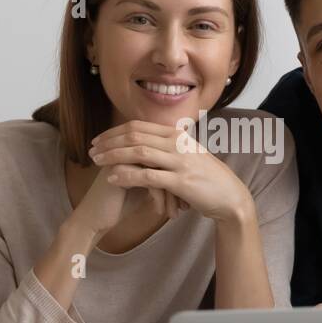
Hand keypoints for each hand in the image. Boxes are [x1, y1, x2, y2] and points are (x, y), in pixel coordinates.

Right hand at [69, 158, 177, 238]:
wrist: (94, 219)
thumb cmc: (120, 204)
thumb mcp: (143, 188)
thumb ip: (158, 177)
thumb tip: (181, 177)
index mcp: (136, 151)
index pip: (167, 159)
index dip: (179, 177)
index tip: (189, 197)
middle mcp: (130, 151)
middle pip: (166, 164)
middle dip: (179, 187)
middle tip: (187, 206)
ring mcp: (125, 159)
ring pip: (160, 172)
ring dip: (171, 195)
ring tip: (177, 212)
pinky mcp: (121, 172)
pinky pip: (151, 182)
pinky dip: (160, 199)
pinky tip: (162, 213)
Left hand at [88, 120, 251, 223]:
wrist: (230, 195)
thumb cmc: (206, 178)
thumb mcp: (187, 155)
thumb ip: (167, 148)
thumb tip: (144, 144)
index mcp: (176, 135)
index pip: (138, 127)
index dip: (114, 132)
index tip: (98, 140)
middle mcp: (177, 143)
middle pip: (134, 136)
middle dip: (108, 142)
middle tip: (91, 151)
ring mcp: (179, 161)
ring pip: (138, 153)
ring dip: (113, 156)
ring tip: (96, 162)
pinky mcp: (181, 181)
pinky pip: (148, 176)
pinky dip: (127, 176)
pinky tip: (112, 178)